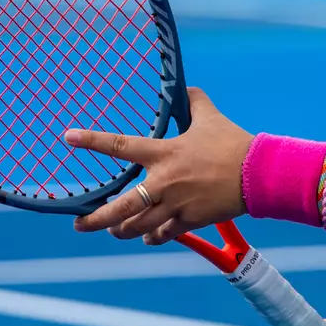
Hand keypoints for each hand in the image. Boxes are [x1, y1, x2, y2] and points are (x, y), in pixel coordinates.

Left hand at [65, 87, 251, 243]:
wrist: (258, 174)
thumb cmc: (233, 143)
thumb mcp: (211, 118)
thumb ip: (194, 103)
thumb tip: (187, 88)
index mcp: (163, 153)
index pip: (119, 145)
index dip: (91, 141)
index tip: (68, 137)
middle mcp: (163, 182)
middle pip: (120, 206)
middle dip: (95, 220)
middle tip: (79, 224)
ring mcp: (175, 205)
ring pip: (137, 226)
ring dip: (121, 231)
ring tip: (113, 231)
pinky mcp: (189, 220)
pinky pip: (163, 234)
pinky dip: (153, 236)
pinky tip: (148, 237)